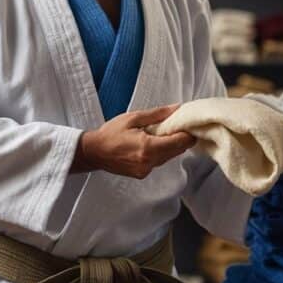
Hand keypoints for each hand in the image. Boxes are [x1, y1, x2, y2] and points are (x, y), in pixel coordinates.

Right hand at [71, 104, 196, 178]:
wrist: (93, 152)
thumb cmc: (110, 133)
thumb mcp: (132, 118)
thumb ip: (157, 114)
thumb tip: (177, 109)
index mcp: (149, 147)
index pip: (182, 142)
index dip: (188, 132)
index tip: (187, 123)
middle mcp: (150, 162)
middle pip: (179, 150)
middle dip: (181, 138)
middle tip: (175, 125)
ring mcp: (146, 170)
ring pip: (170, 157)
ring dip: (170, 145)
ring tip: (159, 133)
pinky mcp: (143, 174)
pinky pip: (159, 162)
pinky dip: (159, 152)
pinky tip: (149, 144)